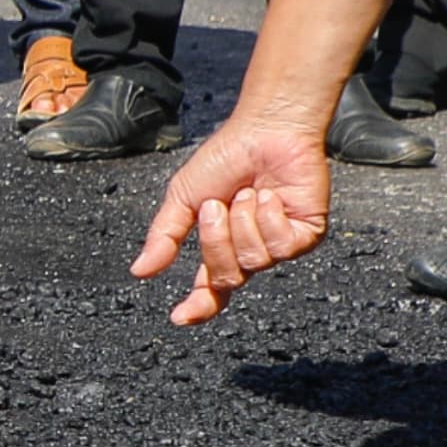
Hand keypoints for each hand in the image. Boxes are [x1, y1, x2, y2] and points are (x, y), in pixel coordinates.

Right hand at [131, 110, 335, 325]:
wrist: (265, 129)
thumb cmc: (227, 156)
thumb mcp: (184, 196)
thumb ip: (164, 235)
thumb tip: (139, 271)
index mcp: (223, 247)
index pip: (210, 290)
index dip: (197, 307)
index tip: (179, 317)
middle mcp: (252, 251)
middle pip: (227, 277)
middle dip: (216, 240)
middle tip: (216, 205)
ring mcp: (280, 246)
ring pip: (255, 261)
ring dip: (243, 222)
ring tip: (248, 193)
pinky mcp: (306, 234)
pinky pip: (282, 247)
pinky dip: (269, 217)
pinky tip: (270, 196)